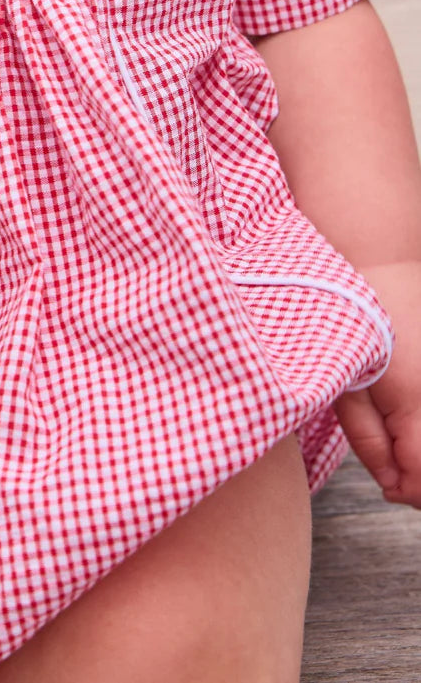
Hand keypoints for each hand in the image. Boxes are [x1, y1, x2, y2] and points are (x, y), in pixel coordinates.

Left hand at [335, 261, 420, 506]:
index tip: (385, 485)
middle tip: (397, 471)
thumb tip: (389, 483)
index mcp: (418, 408)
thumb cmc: (354, 323)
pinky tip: (415, 422)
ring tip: (406, 443)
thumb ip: (368, 441)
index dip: (403, 491)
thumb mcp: (346, 387)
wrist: (381, 268)